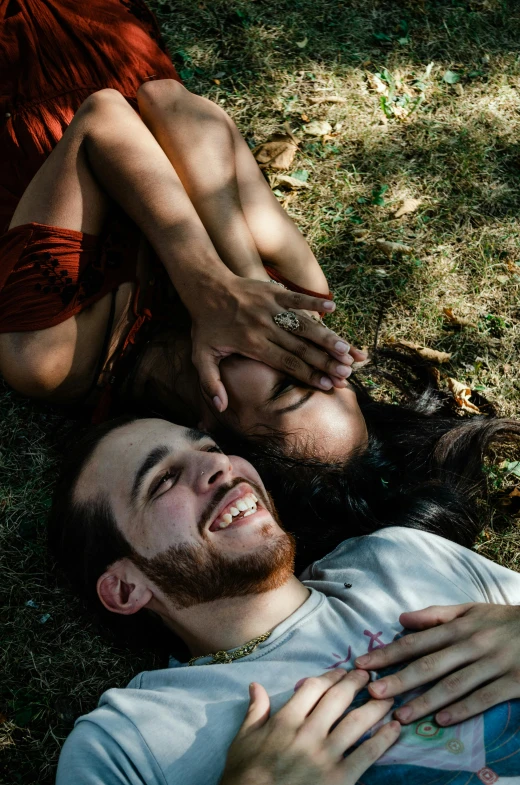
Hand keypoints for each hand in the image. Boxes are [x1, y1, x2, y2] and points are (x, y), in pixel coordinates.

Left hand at [188, 275, 366, 410]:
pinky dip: (314, 301)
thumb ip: (211, 383)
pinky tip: (333, 308)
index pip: (286, 363)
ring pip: (303, 325)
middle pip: (300, 348)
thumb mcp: (201, 357)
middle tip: (345, 373)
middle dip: (324, 362)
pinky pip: (296, 298)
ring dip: (326, 337)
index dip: (308, 375)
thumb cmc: (205, 326)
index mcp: (251, 345)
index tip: (327, 385)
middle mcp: (264, 327)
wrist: (203, 287)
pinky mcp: (272, 291)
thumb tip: (221, 407)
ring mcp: (270, 308)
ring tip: (345, 350)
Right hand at [220, 669, 399, 784]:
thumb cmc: (245, 775)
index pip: (314, 688)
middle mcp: (308, 732)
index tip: (343, 671)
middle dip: (357, 683)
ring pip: (357, 721)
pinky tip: (394, 728)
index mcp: (285, 720)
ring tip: (389, 696)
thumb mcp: (243, 740)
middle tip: (372, 676)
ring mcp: (325, 755)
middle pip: (338, 698)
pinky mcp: (340, 779)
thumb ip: (255, 711)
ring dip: (375, 705)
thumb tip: (256, 685)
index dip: (331, 676)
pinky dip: (384, 739)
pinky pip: (367, 753)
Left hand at [355, 603, 519, 726]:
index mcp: (459, 627)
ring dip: (425, 701)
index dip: (388, 653)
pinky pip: (483, 699)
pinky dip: (462, 710)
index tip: (363, 664)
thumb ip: (435, 615)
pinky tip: (440, 721)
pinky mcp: (512, 683)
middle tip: (373, 693)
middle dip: (399, 680)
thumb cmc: (501, 620)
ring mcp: (492, 665)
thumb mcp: (470, 610)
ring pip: (453, 686)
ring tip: (400, 715)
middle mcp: (472, 645)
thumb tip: (400, 619)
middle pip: (430, 665)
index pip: (416, 642)